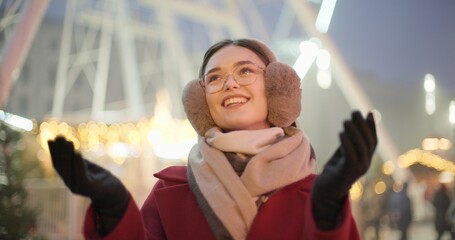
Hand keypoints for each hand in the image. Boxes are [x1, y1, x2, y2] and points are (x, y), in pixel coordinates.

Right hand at [48, 136, 128, 216]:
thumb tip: (65, 143)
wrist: (115, 194)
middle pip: (62, 166)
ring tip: (68, 142)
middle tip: (60, 136)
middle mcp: (70, 184)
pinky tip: (78, 153)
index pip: (58, 165)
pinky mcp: (89, 189)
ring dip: (67, 155)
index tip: (51, 139)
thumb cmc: (100, 179)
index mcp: (69, 178)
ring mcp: (79, 188)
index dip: (53, 153)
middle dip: (59, 151)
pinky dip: (78, 164)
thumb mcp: (86, 166)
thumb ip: (76, 159)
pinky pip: (81, 176)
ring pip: (69, 170)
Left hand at [312, 111, 376, 228]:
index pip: (373, 140)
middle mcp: (365, 164)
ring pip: (361, 148)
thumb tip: (352, 123)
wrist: (326, 191)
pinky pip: (350, 156)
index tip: (369, 112)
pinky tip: (341, 133)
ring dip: (354, 132)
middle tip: (354, 112)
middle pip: (368, 142)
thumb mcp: (343, 153)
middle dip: (363, 126)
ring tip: (346, 121)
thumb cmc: (334, 170)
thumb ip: (349, 141)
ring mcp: (358, 169)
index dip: (372, 127)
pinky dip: (347, 143)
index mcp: (365, 158)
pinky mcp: (348, 173)